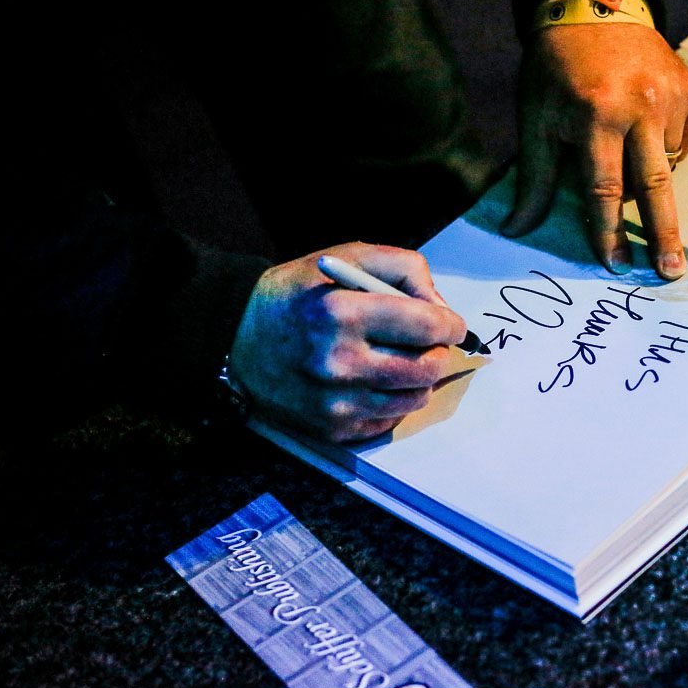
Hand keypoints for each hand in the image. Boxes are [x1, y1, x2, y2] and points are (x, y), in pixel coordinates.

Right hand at [229, 242, 467, 441]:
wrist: (233, 337)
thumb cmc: (296, 293)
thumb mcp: (345, 258)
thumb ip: (402, 268)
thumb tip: (441, 307)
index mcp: (341, 313)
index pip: (425, 325)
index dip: (451, 325)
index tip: (454, 325)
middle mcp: (338, 362)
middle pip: (426, 367)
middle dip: (439, 352)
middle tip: (431, 343)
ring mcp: (334, 402)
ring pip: (414, 398)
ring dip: (421, 379)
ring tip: (405, 361)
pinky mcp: (330, 429)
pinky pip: (389, 420)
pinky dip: (394, 401)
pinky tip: (377, 382)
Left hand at [503, 22, 687, 279]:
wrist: (594, 4)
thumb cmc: (555, 68)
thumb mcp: (534, 117)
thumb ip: (534, 177)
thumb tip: (516, 229)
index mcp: (595, 116)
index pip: (604, 189)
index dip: (608, 231)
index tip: (616, 265)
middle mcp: (639, 107)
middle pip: (654, 186)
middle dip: (664, 235)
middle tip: (671, 273)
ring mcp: (671, 96)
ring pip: (667, 164)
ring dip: (649, 177)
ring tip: (626, 152)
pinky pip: (682, 141)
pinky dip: (665, 152)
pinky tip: (643, 133)